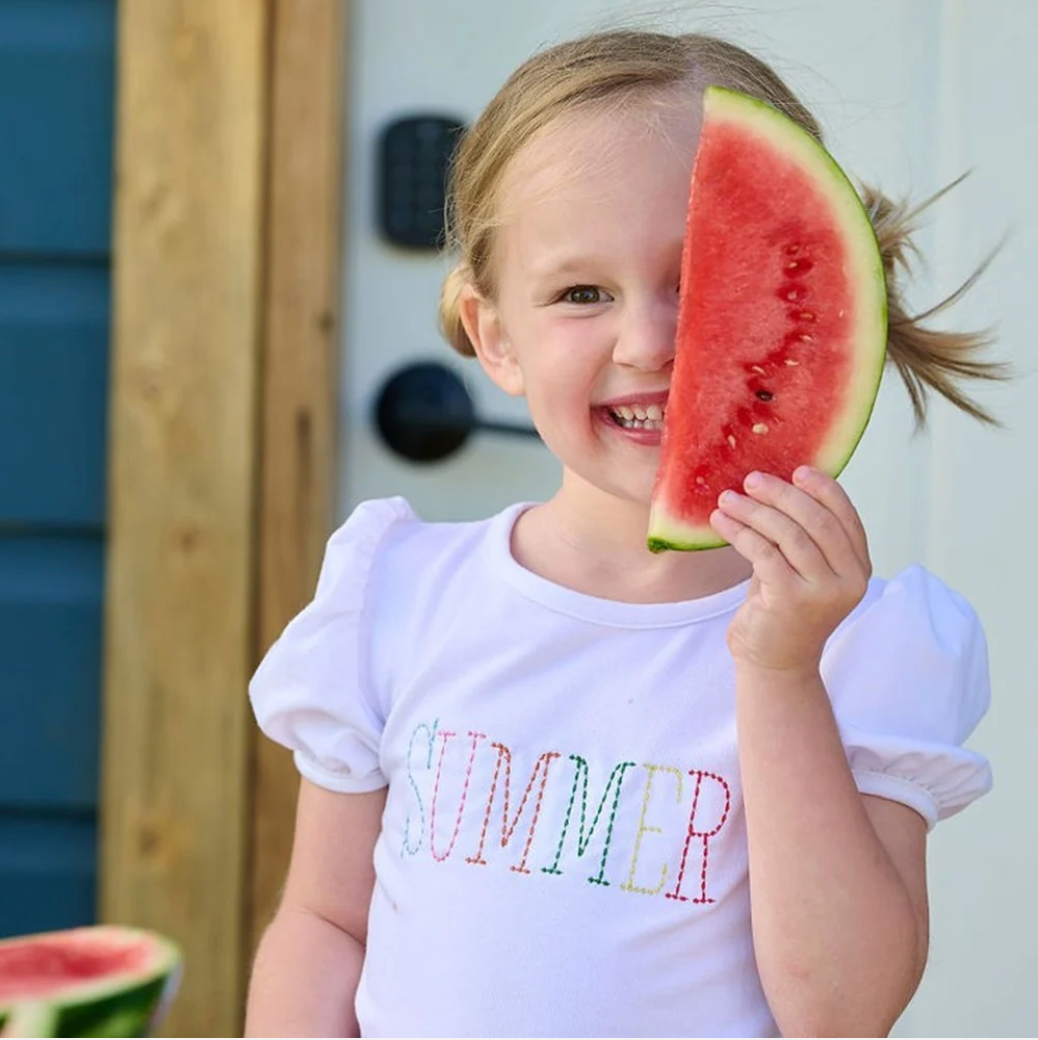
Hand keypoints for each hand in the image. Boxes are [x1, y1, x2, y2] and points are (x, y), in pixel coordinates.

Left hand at [709, 467, 870, 675]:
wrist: (774, 664)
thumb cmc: (784, 608)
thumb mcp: (800, 568)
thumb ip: (801, 536)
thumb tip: (777, 484)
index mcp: (858, 568)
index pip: (846, 517)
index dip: (823, 489)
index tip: (796, 470)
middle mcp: (849, 580)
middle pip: (817, 520)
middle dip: (781, 494)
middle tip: (750, 480)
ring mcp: (822, 592)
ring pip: (788, 534)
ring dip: (754, 511)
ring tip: (727, 499)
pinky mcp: (791, 600)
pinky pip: (764, 553)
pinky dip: (740, 532)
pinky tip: (720, 522)